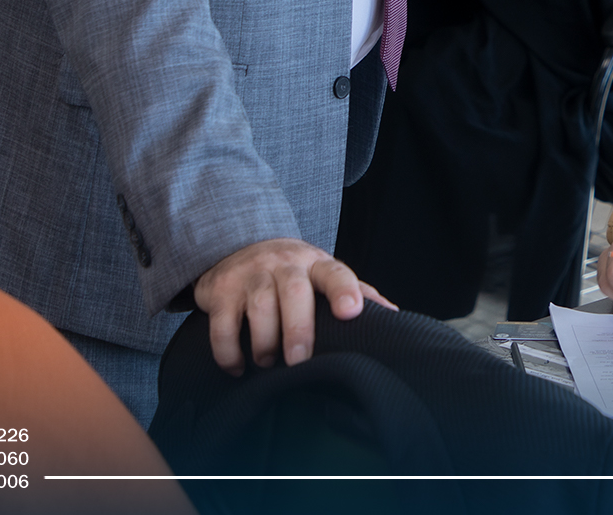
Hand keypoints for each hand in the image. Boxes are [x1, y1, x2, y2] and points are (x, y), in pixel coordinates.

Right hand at [193, 238, 396, 374]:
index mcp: (315, 264)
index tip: (352, 313)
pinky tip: (237, 366)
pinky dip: (228, 352)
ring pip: (259, 307)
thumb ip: (355, 292)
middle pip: (294, 292)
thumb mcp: (322, 275)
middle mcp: (283, 264)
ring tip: (269, 362)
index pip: (335, 273)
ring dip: (265, 343)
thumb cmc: (291, 272)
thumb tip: (392, 316)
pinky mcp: (220, 290)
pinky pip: (222, 324)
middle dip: (299, 329)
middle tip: (299, 360)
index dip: (345, 291)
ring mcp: (250, 274)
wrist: (237, 246)